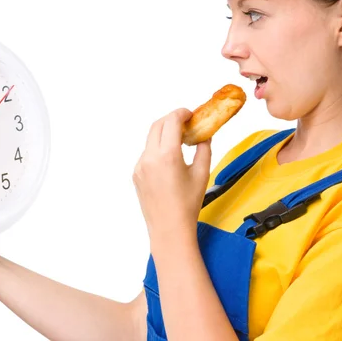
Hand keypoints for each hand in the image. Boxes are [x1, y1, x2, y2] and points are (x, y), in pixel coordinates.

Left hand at [132, 108, 211, 241]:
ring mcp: (140, 166)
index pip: (171, 121)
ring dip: (164, 134)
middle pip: (157, 125)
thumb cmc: (188, 204)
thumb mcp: (202, 173)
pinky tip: (170, 160)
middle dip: (171, 120)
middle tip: (185, 123)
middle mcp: (149, 157)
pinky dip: (158, 149)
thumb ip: (204, 148)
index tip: (190, 114)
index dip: (181, 113)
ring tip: (179, 142)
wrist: (169, 228)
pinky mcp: (136, 173)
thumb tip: (204, 135)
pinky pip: (147, 153)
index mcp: (167, 155)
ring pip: (151, 139)